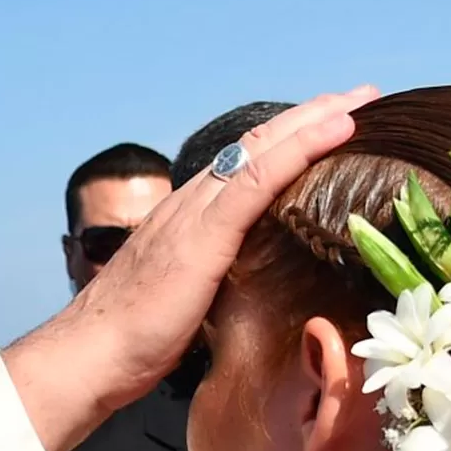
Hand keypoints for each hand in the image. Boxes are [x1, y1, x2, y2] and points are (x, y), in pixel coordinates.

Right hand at [6, 86, 378, 450]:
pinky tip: (337, 130)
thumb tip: (249, 295)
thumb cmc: (133, 342)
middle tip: (360, 96)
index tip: (332, 125)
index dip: (289, 140)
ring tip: (359, 101)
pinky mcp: (204, 234)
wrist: (90, 354)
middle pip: (258, 145)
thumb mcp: (187, 303)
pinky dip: (302, 147)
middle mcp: (191, 203)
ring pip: (263, 149)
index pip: (245, 166)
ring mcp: (195, 214)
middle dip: (310, 116)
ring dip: (315, 120)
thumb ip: (214, 285)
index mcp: (187, 219)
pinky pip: (260, 179)